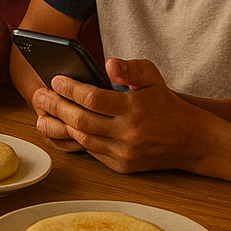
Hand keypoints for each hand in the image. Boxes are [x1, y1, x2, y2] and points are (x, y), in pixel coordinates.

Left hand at [32, 58, 215, 173]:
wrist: (190, 140)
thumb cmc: (165, 103)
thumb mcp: (153, 77)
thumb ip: (130, 68)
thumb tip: (107, 64)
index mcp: (134, 108)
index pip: (93, 98)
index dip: (70, 89)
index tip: (55, 79)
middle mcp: (128, 133)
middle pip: (81, 121)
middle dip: (56, 107)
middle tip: (39, 96)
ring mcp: (124, 153)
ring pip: (82, 139)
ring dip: (59, 126)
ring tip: (43, 113)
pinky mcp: (122, 166)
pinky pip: (92, 153)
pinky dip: (76, 140)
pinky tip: (63, 129)